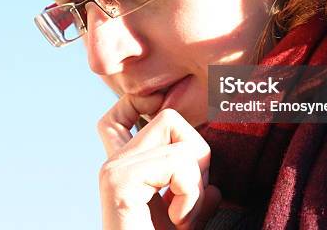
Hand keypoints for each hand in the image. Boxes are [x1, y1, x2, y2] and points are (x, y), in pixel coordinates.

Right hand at [97, 94, 221, 228]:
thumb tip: (213, 188)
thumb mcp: (186, 223)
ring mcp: (113, 170)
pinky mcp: (118, 181)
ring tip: (182, 218)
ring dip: (196, 182)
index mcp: (125, 172)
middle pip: (169, 117)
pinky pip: (178, 164)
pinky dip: (190, 195)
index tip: (172, 145)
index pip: (118, 115)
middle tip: (188, 198)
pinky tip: (176, 222)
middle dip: (198, 154)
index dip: (145, 109)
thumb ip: (195, 196)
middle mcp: (114, 165)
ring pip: (180, 137)